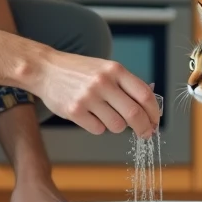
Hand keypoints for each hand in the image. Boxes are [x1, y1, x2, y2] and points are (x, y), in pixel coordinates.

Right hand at [30, 50, 159, 136]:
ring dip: (117, 126)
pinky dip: (99, 127)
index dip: (154, 112)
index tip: (155, 121)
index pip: (145, 95)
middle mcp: (103, 82)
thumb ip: (126, 83)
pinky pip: (98, 130)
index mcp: (115, 70)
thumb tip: (150, 104)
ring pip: (117, 125)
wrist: (46, 69)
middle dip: (144, 128)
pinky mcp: (75, 111)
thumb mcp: (105, 68)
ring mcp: (88, 97)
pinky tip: (91, 116)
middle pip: (135, 114)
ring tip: (107, 116)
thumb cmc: (79, 70)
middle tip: (146, 133)